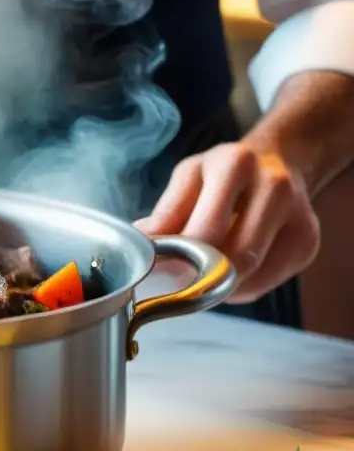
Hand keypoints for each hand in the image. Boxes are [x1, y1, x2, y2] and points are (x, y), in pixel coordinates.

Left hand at [135, 141, 319, 303]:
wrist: (278, 162)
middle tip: (175, 281)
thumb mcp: (188, 177)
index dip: (179, 258)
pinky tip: (226, 272)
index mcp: (236, 165)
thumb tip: (142, 246)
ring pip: (251, 277)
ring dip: (218, 286)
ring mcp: (299, 219)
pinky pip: (265, 284)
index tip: (157, 269)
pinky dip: (238, 288)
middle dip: (200, 276)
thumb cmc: (223, 172)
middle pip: (235, 257)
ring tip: (199, 273)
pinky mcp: (308, 245)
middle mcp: (275, 188)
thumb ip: (166, 212)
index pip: (205, 230)